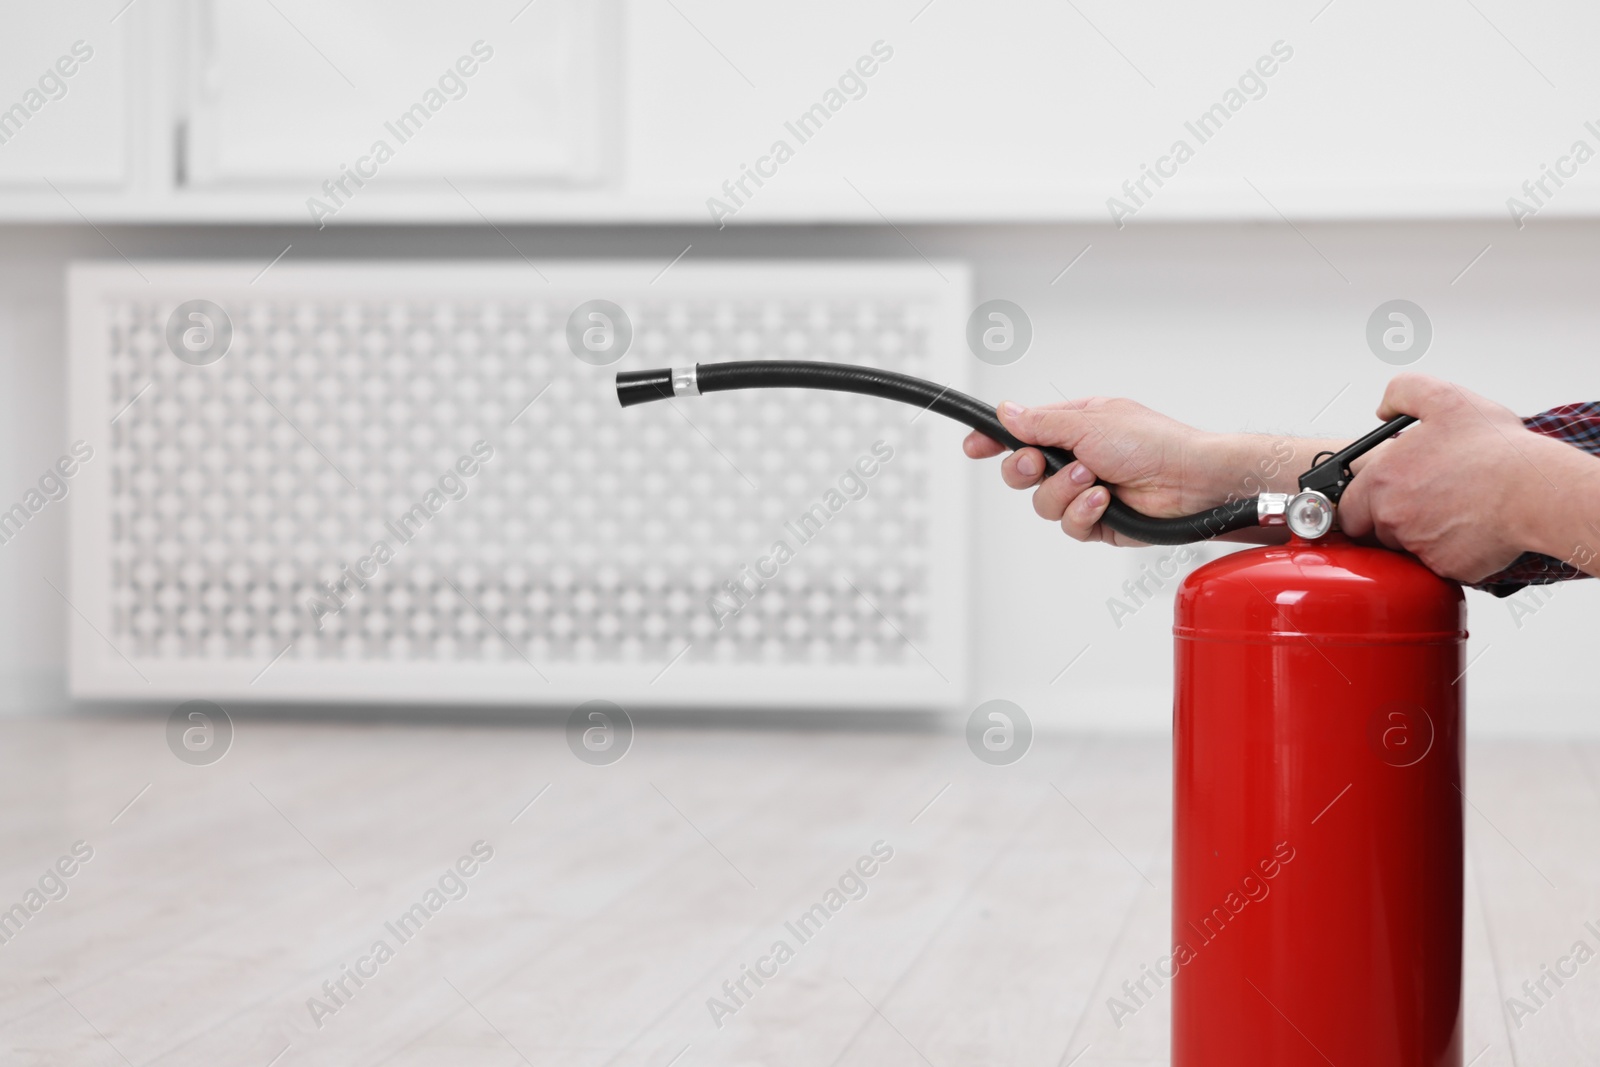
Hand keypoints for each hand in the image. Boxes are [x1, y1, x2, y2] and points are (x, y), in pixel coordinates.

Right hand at [962, 396, 1237, 545]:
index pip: (1023, 432)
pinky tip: (1104, 500)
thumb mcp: (1089, 422)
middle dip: (1025, 469)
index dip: (995, 439)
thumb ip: (1042, 422)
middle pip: (1023, 470)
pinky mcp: (1098, 521)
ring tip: (1092, 479)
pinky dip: (1083, 512)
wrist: (1192, 481)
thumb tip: (1006, 412)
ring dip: (1063, 491)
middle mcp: (1077, 458)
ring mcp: (1086, 491)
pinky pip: (1069, 525)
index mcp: (1074, 427)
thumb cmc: (1155, 442)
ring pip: (1042, 502)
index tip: (974, 445)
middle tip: (1037, 463)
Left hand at [1338, 374, 1537, 581]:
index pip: (1348, 507)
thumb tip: (1383, 408)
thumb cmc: (1495, 450)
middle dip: (1390, 520)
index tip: (1379, 497)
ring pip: (1405, 548)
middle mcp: (1392, 518)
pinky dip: (1449, 551)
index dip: (1363, 502)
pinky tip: (1469, 527)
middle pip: (1373, 531)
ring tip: (1453, 509)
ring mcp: (1418, 547)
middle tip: (1423, 501)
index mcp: (1382, 481)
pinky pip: (1437, 564)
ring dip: (1420, 535)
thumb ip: (1403, 393)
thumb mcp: (1444, 397)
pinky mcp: (1446, 568)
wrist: (1536, 491)